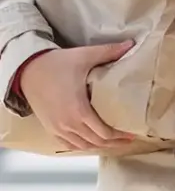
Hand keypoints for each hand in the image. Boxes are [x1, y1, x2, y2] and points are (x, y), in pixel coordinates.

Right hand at [20, 41, 136, 151]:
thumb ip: (109, 52)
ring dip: (99, 146)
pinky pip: (68, 144)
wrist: (27, 70)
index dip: (120, 136)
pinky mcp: (50, 128)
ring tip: (113, 143)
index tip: (132, 134)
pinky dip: (82, 146)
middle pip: (96, 142)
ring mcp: (57, 128)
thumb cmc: (56, 64)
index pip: (104, 133)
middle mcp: (68, 124)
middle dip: (114, 143)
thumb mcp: (84, 56)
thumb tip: (131, 44)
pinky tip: (91, 143)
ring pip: (82, 146)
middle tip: (128, 140)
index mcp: (79, 110)